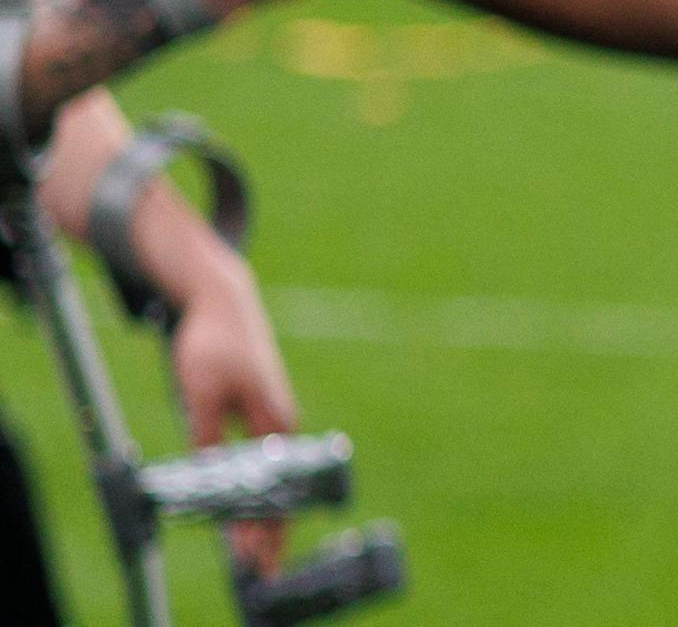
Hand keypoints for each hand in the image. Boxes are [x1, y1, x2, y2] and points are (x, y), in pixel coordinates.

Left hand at [165, 254, 296, 576]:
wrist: (224, 302)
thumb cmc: (212, 344)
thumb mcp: (199, 393)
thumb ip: (207, 436)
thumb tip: (211, 478)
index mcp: (275, 421)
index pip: (275, 488)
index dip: (266, 528)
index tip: (257, 559)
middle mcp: (282, 425)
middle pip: (282, 489)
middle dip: (272, 532)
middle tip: (262, 569)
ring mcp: (275, 418)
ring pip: (274, 479)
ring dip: (267, 514)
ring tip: (256, 550)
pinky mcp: (264, 414)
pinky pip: (266, 463)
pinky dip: (261, 490)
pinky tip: (250, 508)